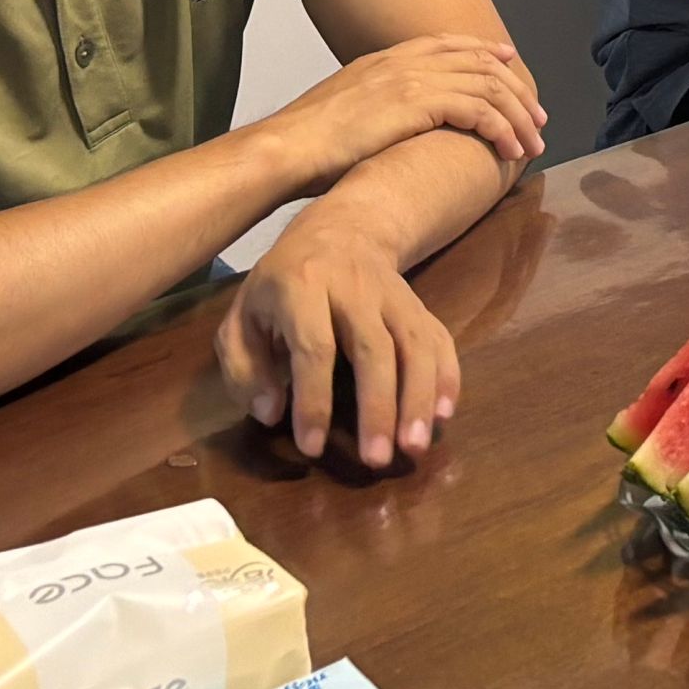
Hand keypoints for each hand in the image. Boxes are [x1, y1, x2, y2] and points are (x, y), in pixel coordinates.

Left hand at [219, 206, 457, 469]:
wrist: (341, 229)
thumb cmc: (282, 284)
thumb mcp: (242, 316)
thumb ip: (243, 367)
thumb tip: (272, 413)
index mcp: (301, 288)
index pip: (314, 347)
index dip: (314, 399)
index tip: (312, 447)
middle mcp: (354, 288)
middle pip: (374, 348)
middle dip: (378, 407)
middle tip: (376, 459)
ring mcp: (394, 296)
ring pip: (415, 344)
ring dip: (419, 398)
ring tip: (415, 447)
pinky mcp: (419, 305)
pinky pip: (440, 339)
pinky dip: (446, 377)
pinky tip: (443, 415)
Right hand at [254, 33, 545, 194]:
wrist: (285, 149)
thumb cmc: (307, 145)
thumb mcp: (343, 110)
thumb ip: (373, 105)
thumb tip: (388, 123)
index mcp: (386, 59)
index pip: (450, 44)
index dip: (485, 52)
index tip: (510, 62)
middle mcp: (405, 61)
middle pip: (481, 63)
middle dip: (515, 90)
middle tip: (537, 116)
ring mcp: (413, 79)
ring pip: (489, 87)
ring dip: (517, 116)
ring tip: (532, 144)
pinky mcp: (420, 103)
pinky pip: (480, 110)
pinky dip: (502, 129)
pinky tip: (511, 152)